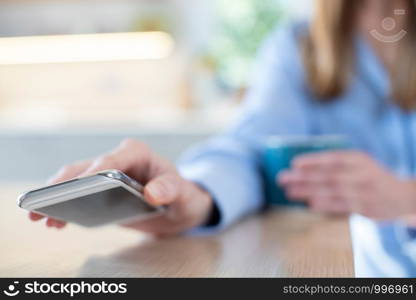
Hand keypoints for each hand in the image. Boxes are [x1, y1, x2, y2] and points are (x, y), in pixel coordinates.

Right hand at [29, 139, 212, 235]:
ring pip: (75, 181)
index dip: (94, 170)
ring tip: (40, 216)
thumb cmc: (182, 195)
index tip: (80, 185)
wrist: (178, 207)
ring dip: (56, 196)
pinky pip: (78, 196)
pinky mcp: (100, 191)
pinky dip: (65, 207)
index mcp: (137, 153)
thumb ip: (171, 189)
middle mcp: (118, 160)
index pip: (112, 159)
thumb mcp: (183, 193)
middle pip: (85, 168)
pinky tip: (56, 221)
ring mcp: (106, 175)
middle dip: (63, 184)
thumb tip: (151, 193)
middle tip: (43, 201)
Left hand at [278, 151, 415, 219]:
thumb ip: (337, 163)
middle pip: (327, 174)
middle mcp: (361, 173)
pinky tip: (310, 204)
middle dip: (302, 177)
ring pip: (332, 190)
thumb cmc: (371, 178)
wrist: (403, 196)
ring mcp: (364, 191)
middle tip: (282, 178)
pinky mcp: (365, 207)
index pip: (332, 158)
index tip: (293, 163)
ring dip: (308, 191)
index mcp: (358, 159)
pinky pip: (342, 206)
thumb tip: (302, 167)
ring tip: (289, 192)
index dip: (312, 160)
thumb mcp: (359, 164)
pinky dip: (326, 204)